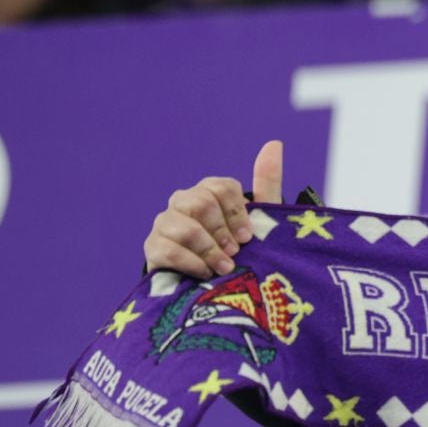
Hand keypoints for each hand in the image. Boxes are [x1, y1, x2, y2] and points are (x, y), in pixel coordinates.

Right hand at [141, 141, 283, 277]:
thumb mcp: (260, 217)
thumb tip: (274, 143)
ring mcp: (165, 222)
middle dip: (222, 232)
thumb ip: (267, 181)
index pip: (222, 188)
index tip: (248, 237)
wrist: (216, 282)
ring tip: (224, 267)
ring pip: (185, 228)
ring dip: (209, 251)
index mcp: (209, 190)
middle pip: (201, 204)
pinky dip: (192, 264)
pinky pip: (169, 250)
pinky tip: (205, 273)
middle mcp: (184, 201)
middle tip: (235, 253)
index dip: (237, 214)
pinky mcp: (153, 247)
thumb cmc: (239, 246)